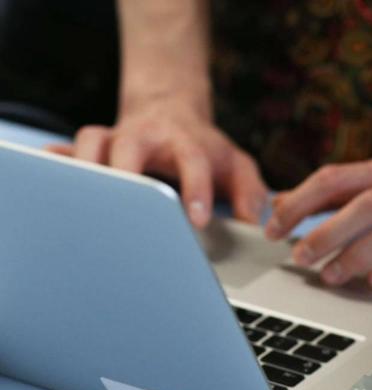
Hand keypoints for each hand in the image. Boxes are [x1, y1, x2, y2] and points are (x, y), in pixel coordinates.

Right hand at [47, 95, 266, 227]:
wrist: (170, 113)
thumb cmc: (204, 148)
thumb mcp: (236, 165)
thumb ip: (250, 192)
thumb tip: (253, 223)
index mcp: (186, 142)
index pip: (193, 161)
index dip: (196, 188)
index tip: (197, 220)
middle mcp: (147, 137)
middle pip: (130, 146)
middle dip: (126, 175)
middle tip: (127, 212)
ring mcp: (116, 139)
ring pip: (91, 142)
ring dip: (84, 169)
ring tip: (81, 204)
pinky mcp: (93, 148)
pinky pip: (67, 150)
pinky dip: (55, 163)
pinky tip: (47, 184)